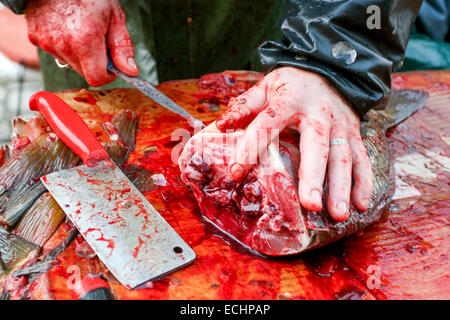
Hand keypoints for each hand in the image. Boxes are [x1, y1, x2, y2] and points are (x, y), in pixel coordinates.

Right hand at [26, 0, 137, 86]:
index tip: (112, 65)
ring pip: (70, 62)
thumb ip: (122, 47)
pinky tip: (66, 27)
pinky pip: (55, 51)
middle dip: (95, 62)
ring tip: (81, 29)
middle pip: (84, 72)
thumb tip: (129, 71)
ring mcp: (46, 41)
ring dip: (79, 53)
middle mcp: (62, 44)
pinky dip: (64, 45)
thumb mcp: (114, 16)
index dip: (108, 75)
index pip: (97, 79)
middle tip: (98, 40)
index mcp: (84, 40)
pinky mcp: (35, 37)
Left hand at [216, 67, 373, 220]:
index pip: (267, 126)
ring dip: (342, 187)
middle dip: (313, 176)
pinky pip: (362, 158)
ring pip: (343, 157)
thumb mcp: (267, 86)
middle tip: (309, 204)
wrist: (330, 68)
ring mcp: (340, 124)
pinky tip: (361, 205)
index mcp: (289, 100)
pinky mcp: (354, 133)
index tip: (235, 172)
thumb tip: (219, 126)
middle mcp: (318, 113)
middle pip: (317, 145)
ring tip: (338, 215)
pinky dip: (363, 182)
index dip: (250, 148)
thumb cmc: (291, 84)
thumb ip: (245, 105)